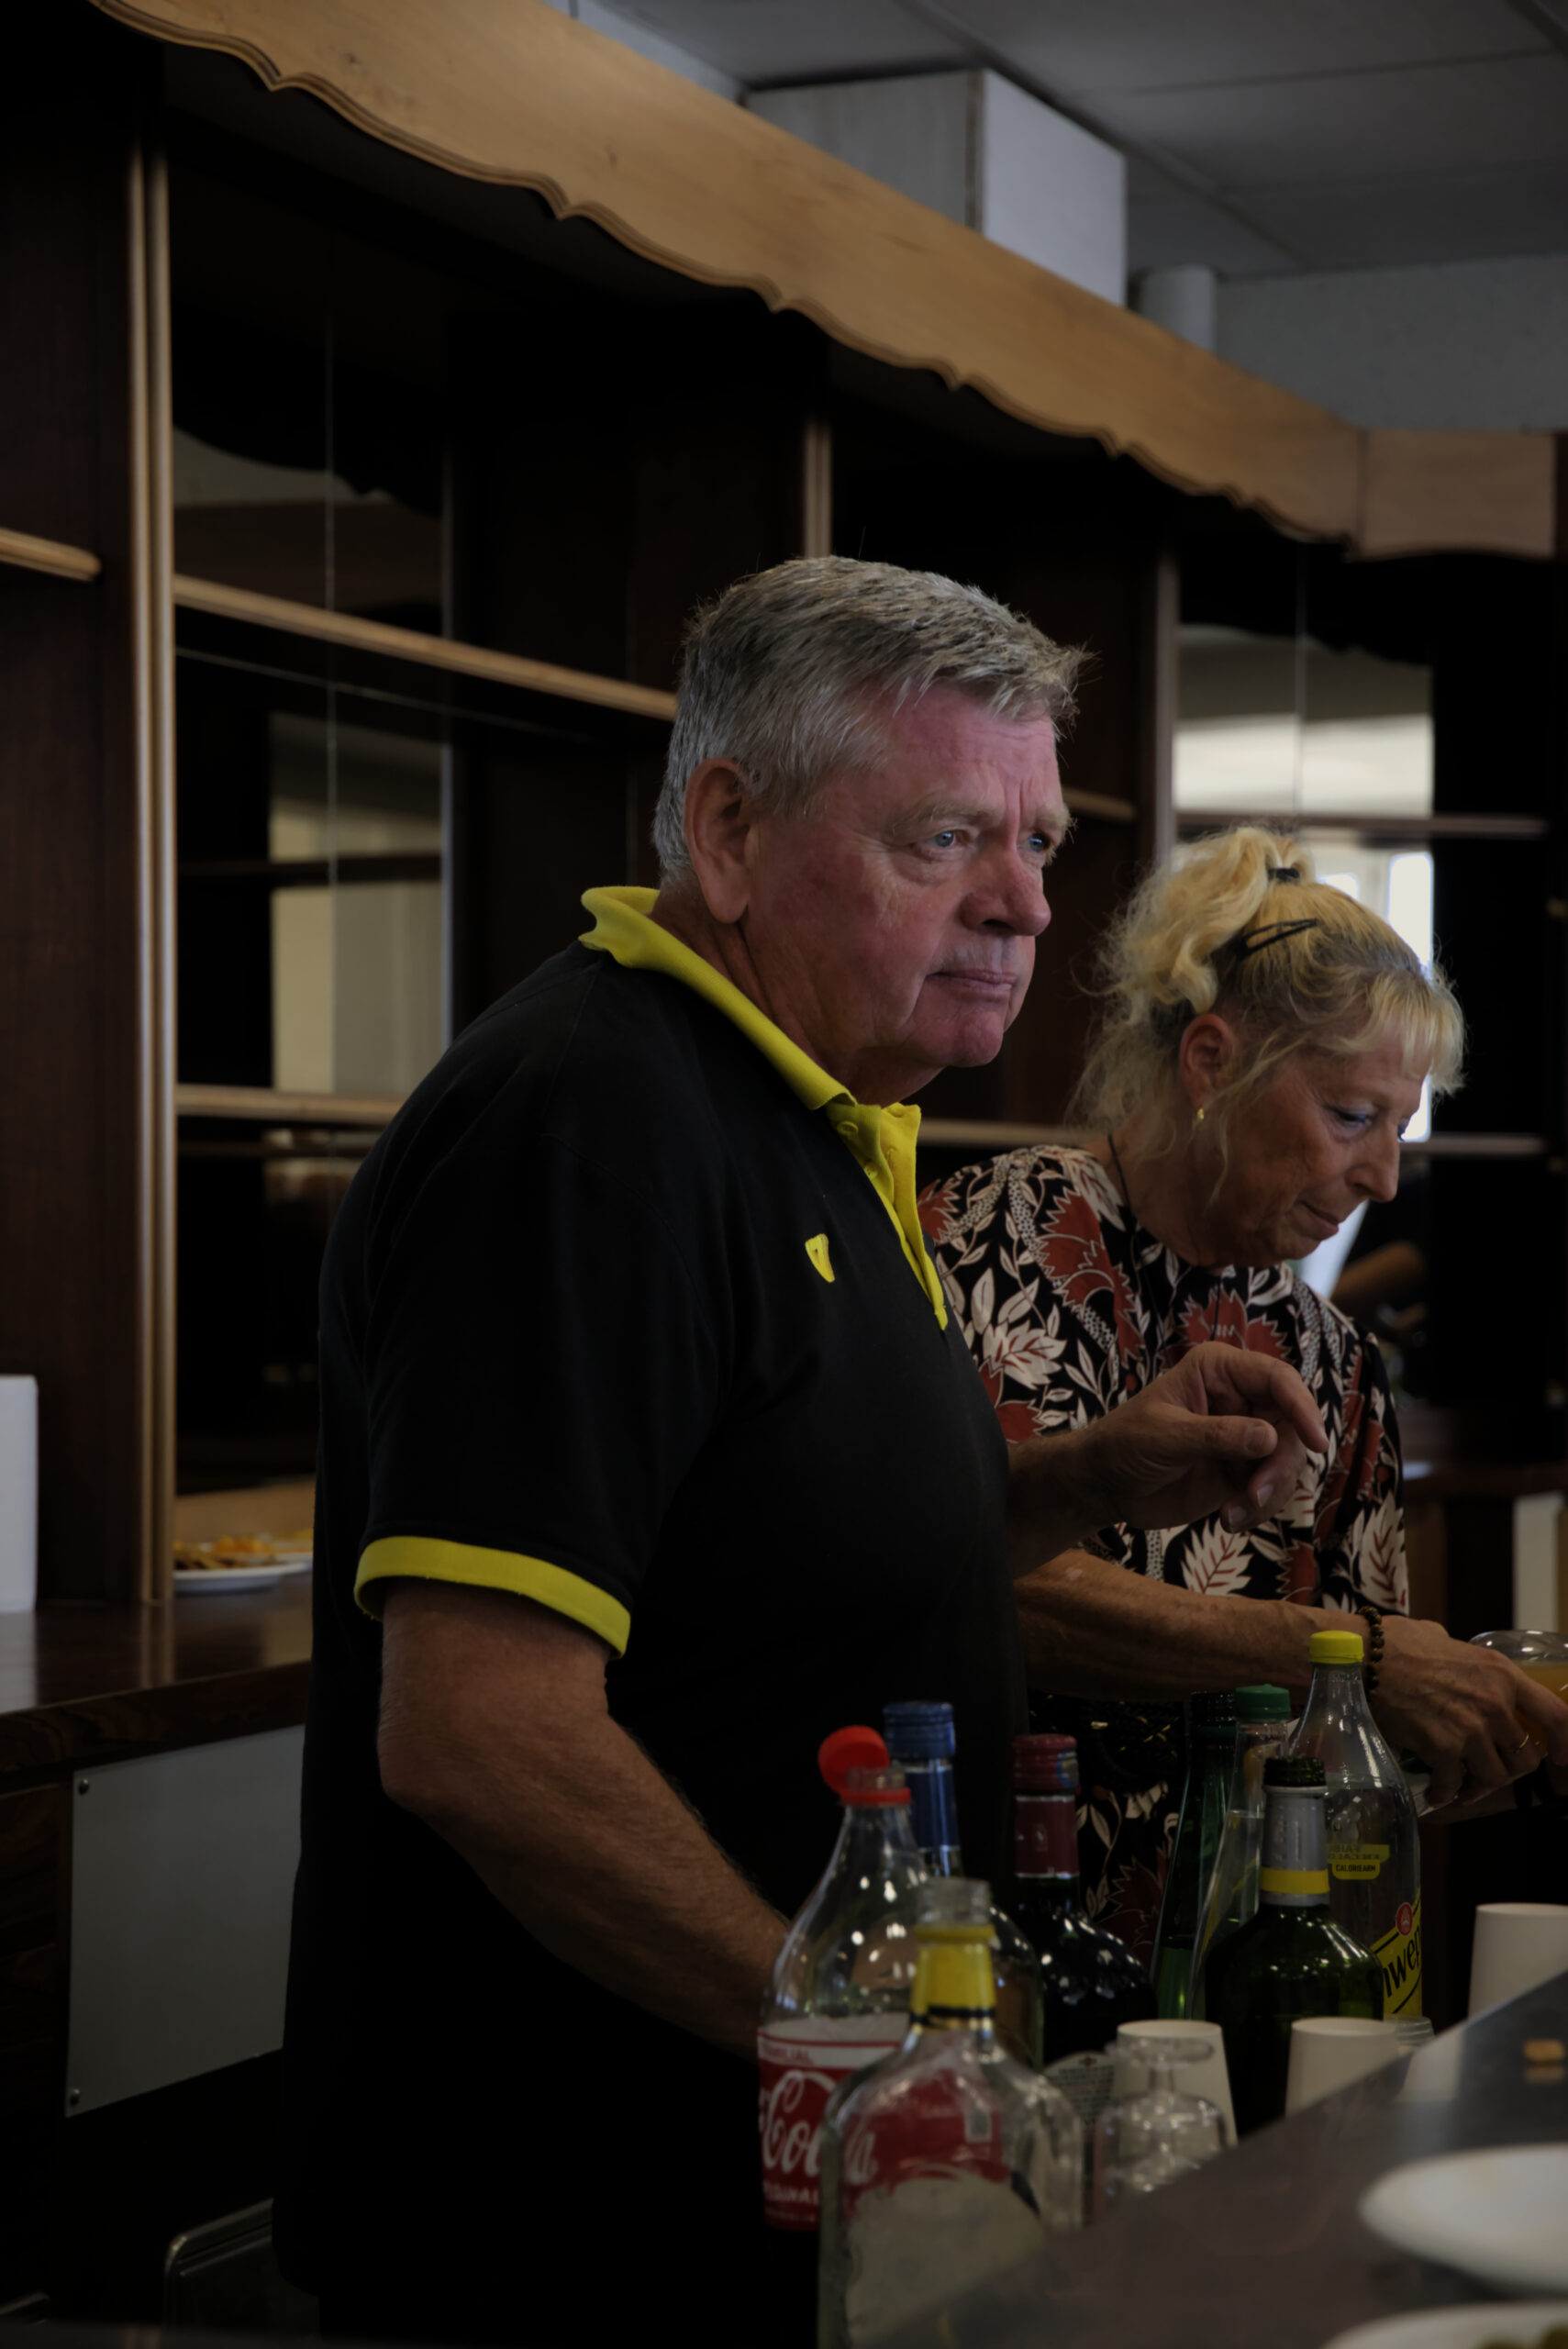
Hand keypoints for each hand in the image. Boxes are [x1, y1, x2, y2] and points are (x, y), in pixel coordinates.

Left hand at [1081, 1341, 1327, 1534]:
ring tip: (1232, 1514)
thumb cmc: (1124, 1443)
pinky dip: (1258, 1509)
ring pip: (1286, 1461)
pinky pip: (1271, 1489)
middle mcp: (1240, 1401)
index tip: (1316, 1442)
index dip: (1302, 1407)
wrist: (1105, 1485)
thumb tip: (1270, 1436)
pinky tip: (1228, 1520)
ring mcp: (1244, 1439)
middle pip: (1291, 1426)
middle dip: (1280, 1464)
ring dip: (1268, 1493)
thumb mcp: (1165, 1436)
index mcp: (1220, 1372)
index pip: (1277, 1379)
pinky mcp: (1242, 1472)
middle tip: (1255, 1493)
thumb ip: (1216, 1436)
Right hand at [1374, 1615, 1567, 1808]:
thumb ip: (1466, 1661)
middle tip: (1489, 1772)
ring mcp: (1471, 1728)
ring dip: (1478, 1787)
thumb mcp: (1447, 1641)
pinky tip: (1434, 1790)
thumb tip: (1457, 1661)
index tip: (1561, 1758)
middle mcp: (1495, 1703)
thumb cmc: (1398, 1643)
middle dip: (1508, 1770)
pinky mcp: (1443, 1748)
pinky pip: (1454, 1785)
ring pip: (1494, 1778)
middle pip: (1525, 1757)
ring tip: (1460, 1785)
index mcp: (1502, 1674)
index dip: (1565, 1743)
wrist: (1364, 1656)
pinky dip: (1445, 1793)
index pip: (1556, 1715)